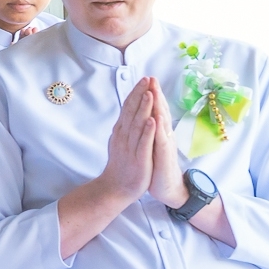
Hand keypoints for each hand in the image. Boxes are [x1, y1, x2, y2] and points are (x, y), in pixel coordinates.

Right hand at [98, 78, 159, 204]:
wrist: (116, 189)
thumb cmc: (122, 165)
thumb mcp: (121, 142)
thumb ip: (125, 127)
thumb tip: (128, 111)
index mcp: (121, 132)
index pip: (128, 108)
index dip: (136, 93)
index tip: (144, 79)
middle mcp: (124, 137)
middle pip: (131, 112)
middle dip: (139, 95)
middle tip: (146, 79)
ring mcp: (131, 148)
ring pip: (137, 125)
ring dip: (143, 109)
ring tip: (149, 93)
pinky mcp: (139, 159)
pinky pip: (143, 143)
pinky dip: (147, 131)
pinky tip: (152, 120)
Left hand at [146, 80, 188, 207]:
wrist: (166, 186)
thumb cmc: (157, 165)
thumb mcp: (151, 144)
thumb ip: (149, 130)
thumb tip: (144, 116)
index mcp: (158, 131)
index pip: (154, 109)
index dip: (150, 94)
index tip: (145, 79)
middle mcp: (164, 134)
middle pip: (160, 110)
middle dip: (155, 94)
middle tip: (151, 77)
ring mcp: (165, 144)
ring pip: (162, 122)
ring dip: (158, 106)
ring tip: (153, 91)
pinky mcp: (164, 155)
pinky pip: (161, 140)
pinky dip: (158, 129)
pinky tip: (155, 119)